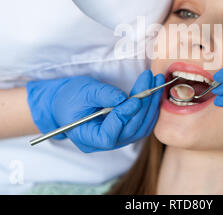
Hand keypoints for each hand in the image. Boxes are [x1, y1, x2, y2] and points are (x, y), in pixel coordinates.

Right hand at [27, 70, 163, 151]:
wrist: (67, 101)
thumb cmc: (70, 97)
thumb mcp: (83, 91)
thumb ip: (102, 95)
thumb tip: (123, 98)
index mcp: (88, 138)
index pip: (109, 135)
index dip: (124, 118)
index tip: (136, 99)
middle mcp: (104, 143)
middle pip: (130, 129)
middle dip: (144, 104)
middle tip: (151, 80)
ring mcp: (117, 138)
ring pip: (140, 127)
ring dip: (151, 104)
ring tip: (156, 81)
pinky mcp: (125, 130)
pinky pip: (142, 123)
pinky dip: (150, 108)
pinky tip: (154, 91)